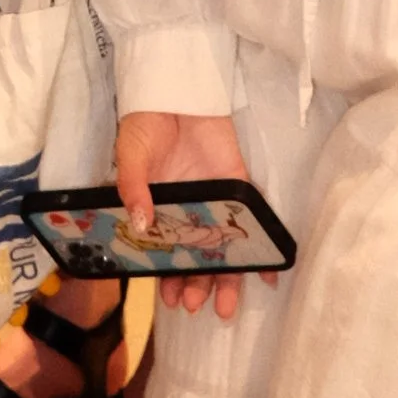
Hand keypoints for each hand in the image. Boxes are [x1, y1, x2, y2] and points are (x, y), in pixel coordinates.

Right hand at [116, 108, 248, 321]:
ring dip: (225, 279)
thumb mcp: (131, 155)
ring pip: (223, 249)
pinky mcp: (238, 188)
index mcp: (159, 210)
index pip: (165, 254)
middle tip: (193, 305)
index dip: (167, 278)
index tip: (169, 299)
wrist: (175, 90)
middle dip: (196, 286)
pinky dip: (261, 249)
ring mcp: (215, 203)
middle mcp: (188, 213)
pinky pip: (253, 222)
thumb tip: (140, 224)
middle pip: (196, 258)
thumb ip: (133, 187)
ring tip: (223, 308)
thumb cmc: (147, 124)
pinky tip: (266, 276)